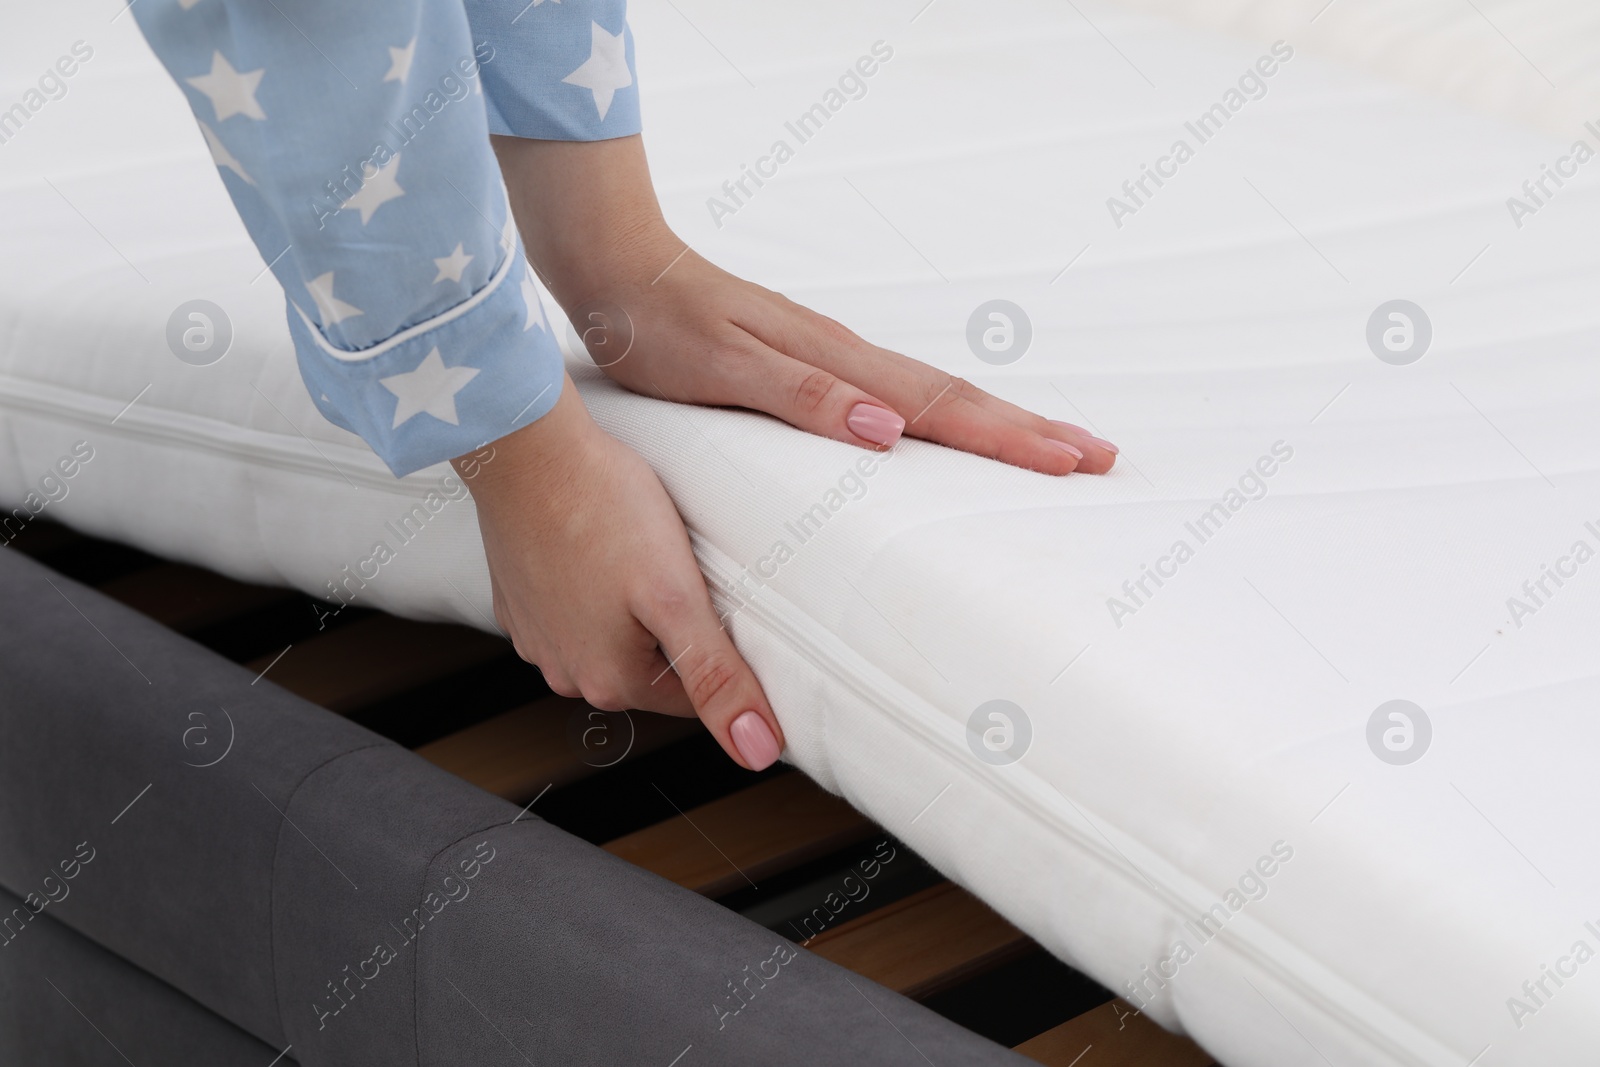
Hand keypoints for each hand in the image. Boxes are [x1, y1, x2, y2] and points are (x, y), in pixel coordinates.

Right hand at [454, 375, 783, 770]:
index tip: (725, 602)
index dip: (721, 650)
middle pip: (653, 666)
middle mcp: (565, 672)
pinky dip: (596, 583)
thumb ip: (717, 677)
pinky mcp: (519, 599)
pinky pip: (575, 607)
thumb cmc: (602, 507)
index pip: (695, 695)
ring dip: (636, 605)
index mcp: (610, 682)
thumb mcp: (678, 597)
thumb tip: (757, 751)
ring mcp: (535, 637)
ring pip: (613, 635)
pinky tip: (606, 544)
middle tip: (685, 567)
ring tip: (644, 552)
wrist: (525, 446)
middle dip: (676, 626)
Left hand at [494, 135, 1118, 475]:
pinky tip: (954, 432)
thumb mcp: (723, 371)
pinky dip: (947, 417)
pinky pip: (903, 398)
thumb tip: (889, 431)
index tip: (1070, 461)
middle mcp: (849, 360)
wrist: (621, 273)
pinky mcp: (818, 366)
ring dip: (1001, 424)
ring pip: (937, 397)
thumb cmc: (663, 327)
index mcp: (837, 364)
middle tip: (1101, 458)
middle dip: (1031, 432)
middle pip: (958, 400)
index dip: (1008, 439)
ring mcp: (838, 360)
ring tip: (1056, 446)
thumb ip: (804, 399)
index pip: (940, 408)